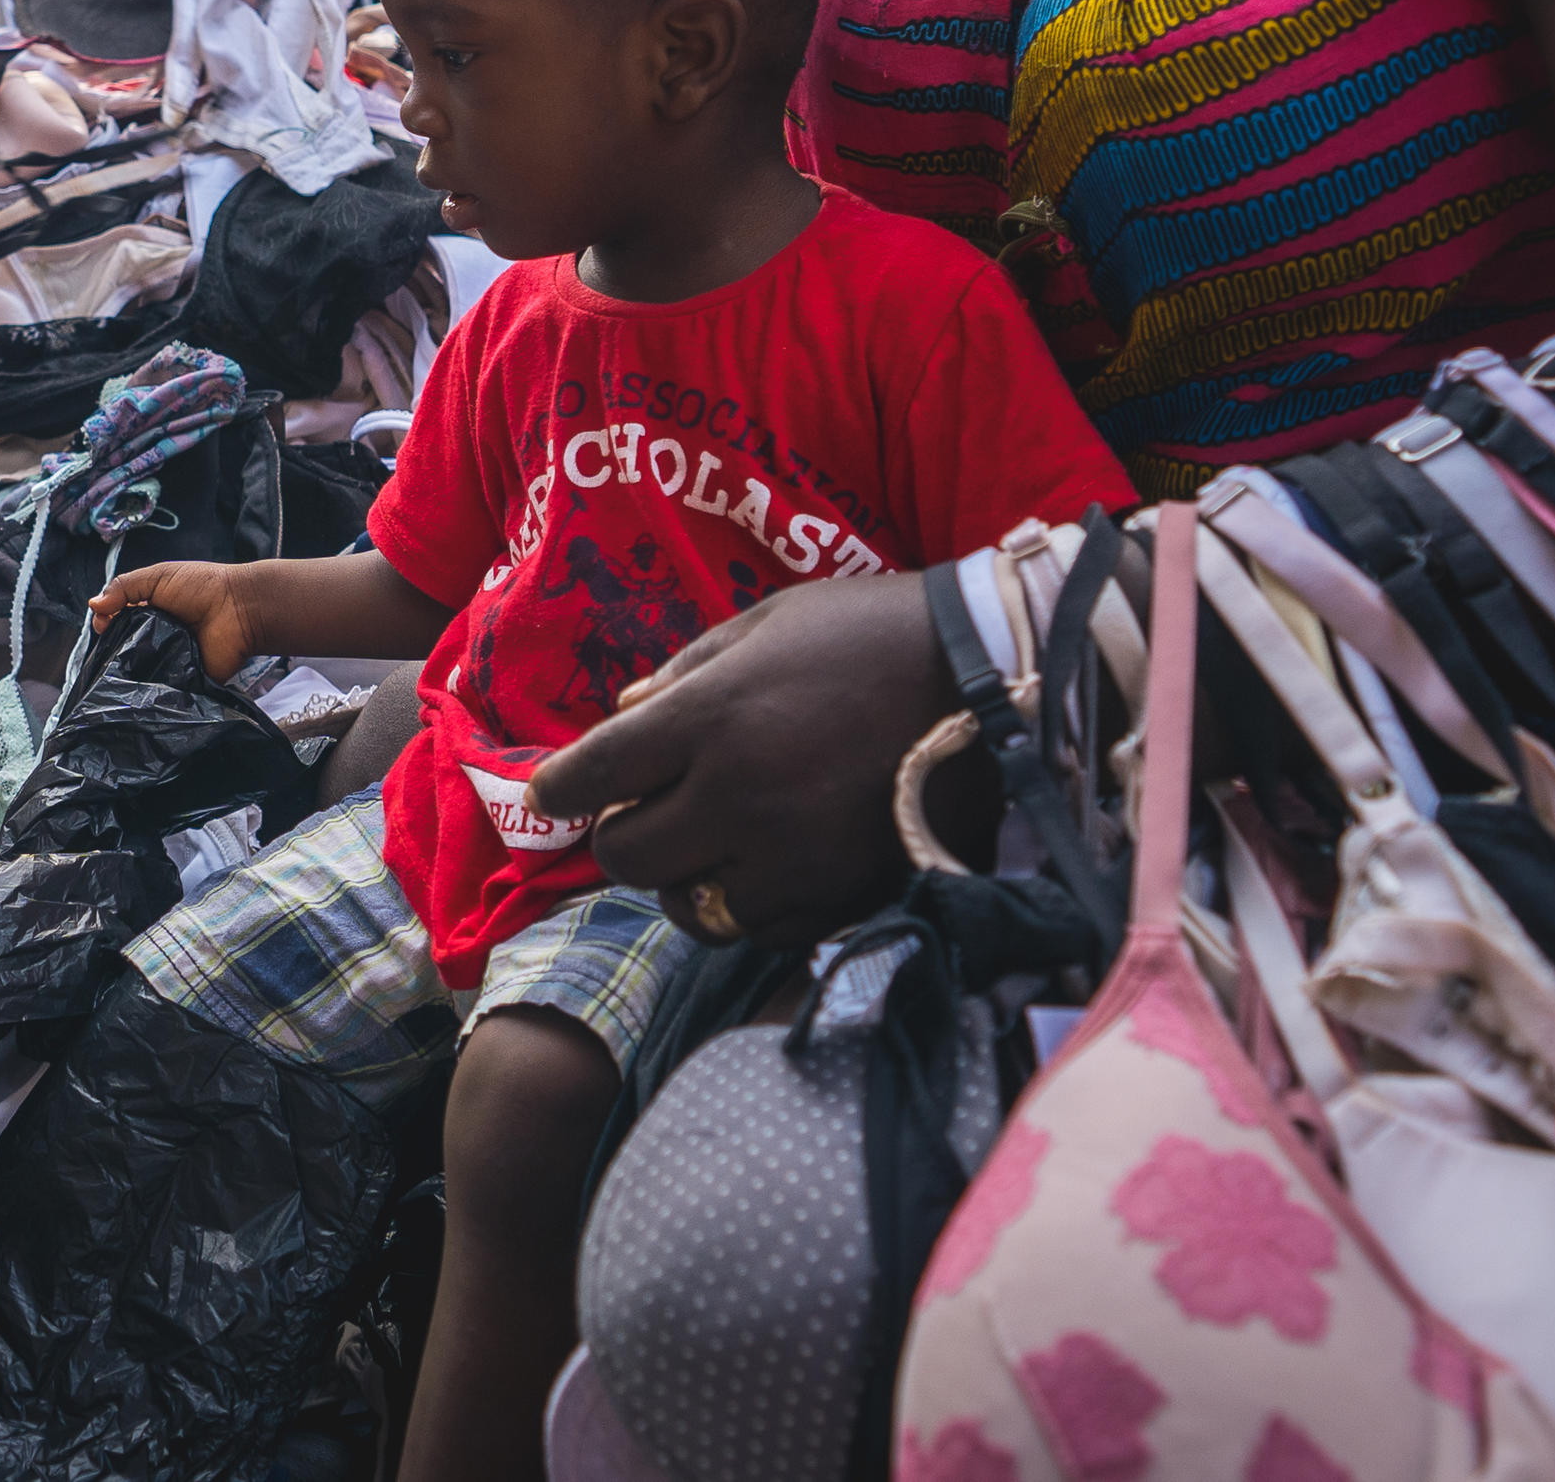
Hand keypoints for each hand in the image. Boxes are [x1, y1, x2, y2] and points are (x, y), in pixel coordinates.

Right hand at [89, 561, 261, 678]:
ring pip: (137, 670)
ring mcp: (168, 661)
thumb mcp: (158, 577)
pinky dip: (148, 687)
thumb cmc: (202, 587)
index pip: (117, 621)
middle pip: (124, 647)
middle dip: (113, 649)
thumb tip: (93, 606)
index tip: (102, 626)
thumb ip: (124, 588)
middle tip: (109, 649)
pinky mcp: (181, 682)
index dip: (105, 623)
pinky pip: (158, 688)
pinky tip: (138, 685)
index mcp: (150, 611)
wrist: (239, 610)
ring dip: (128, 669)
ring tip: (119, 669)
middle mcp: (156, 637)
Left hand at [523, 569, 951, 950]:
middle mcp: (737, 798)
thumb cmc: (870, 634)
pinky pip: (757, 929)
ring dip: (684, 875)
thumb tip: (621, 719)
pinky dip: (746, 902)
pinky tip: (767, 862)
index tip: (561, 789)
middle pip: (625, 857)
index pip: (588, 778)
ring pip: (687, 905)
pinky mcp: (839, 896)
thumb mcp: (764, 626)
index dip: (562, 788)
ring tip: (712, 839)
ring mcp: (790, 858)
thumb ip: (683, 677)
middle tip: (648, 807)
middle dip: (621, 833)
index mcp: (709, 719)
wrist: (993, 678)